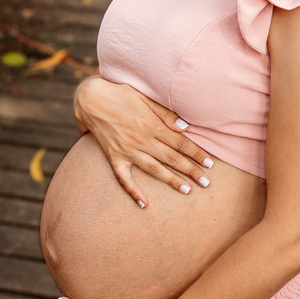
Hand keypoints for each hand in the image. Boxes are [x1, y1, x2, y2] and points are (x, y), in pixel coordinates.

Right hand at [74, 77, 213, 207]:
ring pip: (154, 169)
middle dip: (191, 170)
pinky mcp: (114, 157)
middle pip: (172, 158)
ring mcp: (127, 150)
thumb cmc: (120, 94)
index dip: (196, 153)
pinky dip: (133, 192)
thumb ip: (165, 113)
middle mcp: (141, 140)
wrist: (89, 98)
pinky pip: (123, 179)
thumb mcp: (144, 97)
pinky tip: (144, 204)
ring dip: (171, 181)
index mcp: (151, 124)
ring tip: (187, 190)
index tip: (210, 163)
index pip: (180, 142)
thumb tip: (185, 127)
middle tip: (207, 182)